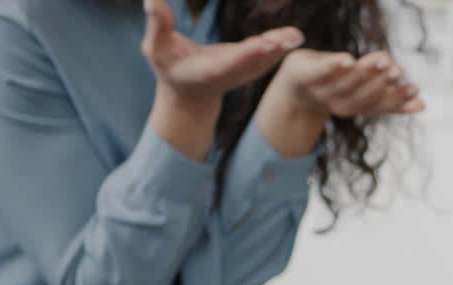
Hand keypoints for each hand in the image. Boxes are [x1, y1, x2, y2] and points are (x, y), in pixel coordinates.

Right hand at [141, 0, 303, 103]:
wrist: (189, 92)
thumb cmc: (168, 66)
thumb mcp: (155, 48)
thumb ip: (157, 24)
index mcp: (208, 70)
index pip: (228, 61)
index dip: (246, 54)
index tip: (261, 45)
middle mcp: (229, 72)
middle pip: (253, 61)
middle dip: (270, 50)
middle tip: (289, 38)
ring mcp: (242, 71)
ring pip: (264, 59)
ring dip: (281, 47)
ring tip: (296, 35)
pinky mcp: (249, 66)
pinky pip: (267, 56)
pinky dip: (280, 45)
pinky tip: (293, 35)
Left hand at [274, 49, 425, 118]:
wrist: (296, 82)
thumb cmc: (337, 83)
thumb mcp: (366, 92)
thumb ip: (391, 98)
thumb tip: (424, 105)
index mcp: (355, 108)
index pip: (379, 106)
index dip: (397, 99)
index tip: (415, 88)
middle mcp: (338, 104)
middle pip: (363, 95)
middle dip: (382, 83)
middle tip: (399, 70)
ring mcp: (320, 90)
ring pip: (345, 83)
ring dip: (365, 72)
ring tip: (383, 58)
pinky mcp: (304, 73)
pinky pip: (320, 70)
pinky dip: (333, 66)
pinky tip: (347, 58)